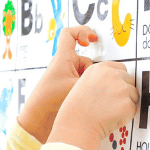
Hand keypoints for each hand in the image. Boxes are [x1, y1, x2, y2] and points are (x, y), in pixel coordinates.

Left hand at [17, 26, 96, 142]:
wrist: (37, 119)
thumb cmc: (49, 101)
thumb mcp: (76, 87)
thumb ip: (95, 80)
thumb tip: (111, 76)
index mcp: (63, 59)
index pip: (69, 34)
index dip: (83, 31)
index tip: (92, 39)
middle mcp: (63, 66)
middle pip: (84, 59)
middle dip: (92, 70)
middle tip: (93, 80)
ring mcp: (64, 78)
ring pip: (85, 73)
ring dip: (89, 82)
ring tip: (86, 93)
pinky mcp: (65, 89)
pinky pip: (81, 83)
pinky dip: (86, 89)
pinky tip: (87, 99)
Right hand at [48, 61, 138, 149]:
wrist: (77, 125)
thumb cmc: (77, 109)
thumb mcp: (85, 84)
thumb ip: (102, 80)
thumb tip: (116, 83)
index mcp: (100, 69)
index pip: (121, 68)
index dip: (119, 79)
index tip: (115, 87)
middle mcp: (112, 75)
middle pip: (129, 80)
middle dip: (124, 91)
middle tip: (110, 102)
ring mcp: (122, 89)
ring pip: (134, 94)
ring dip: (126, 102)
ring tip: (109, 110)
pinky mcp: (128, 103)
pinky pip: (133, 108)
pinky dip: (126, 114)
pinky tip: (112, 116)